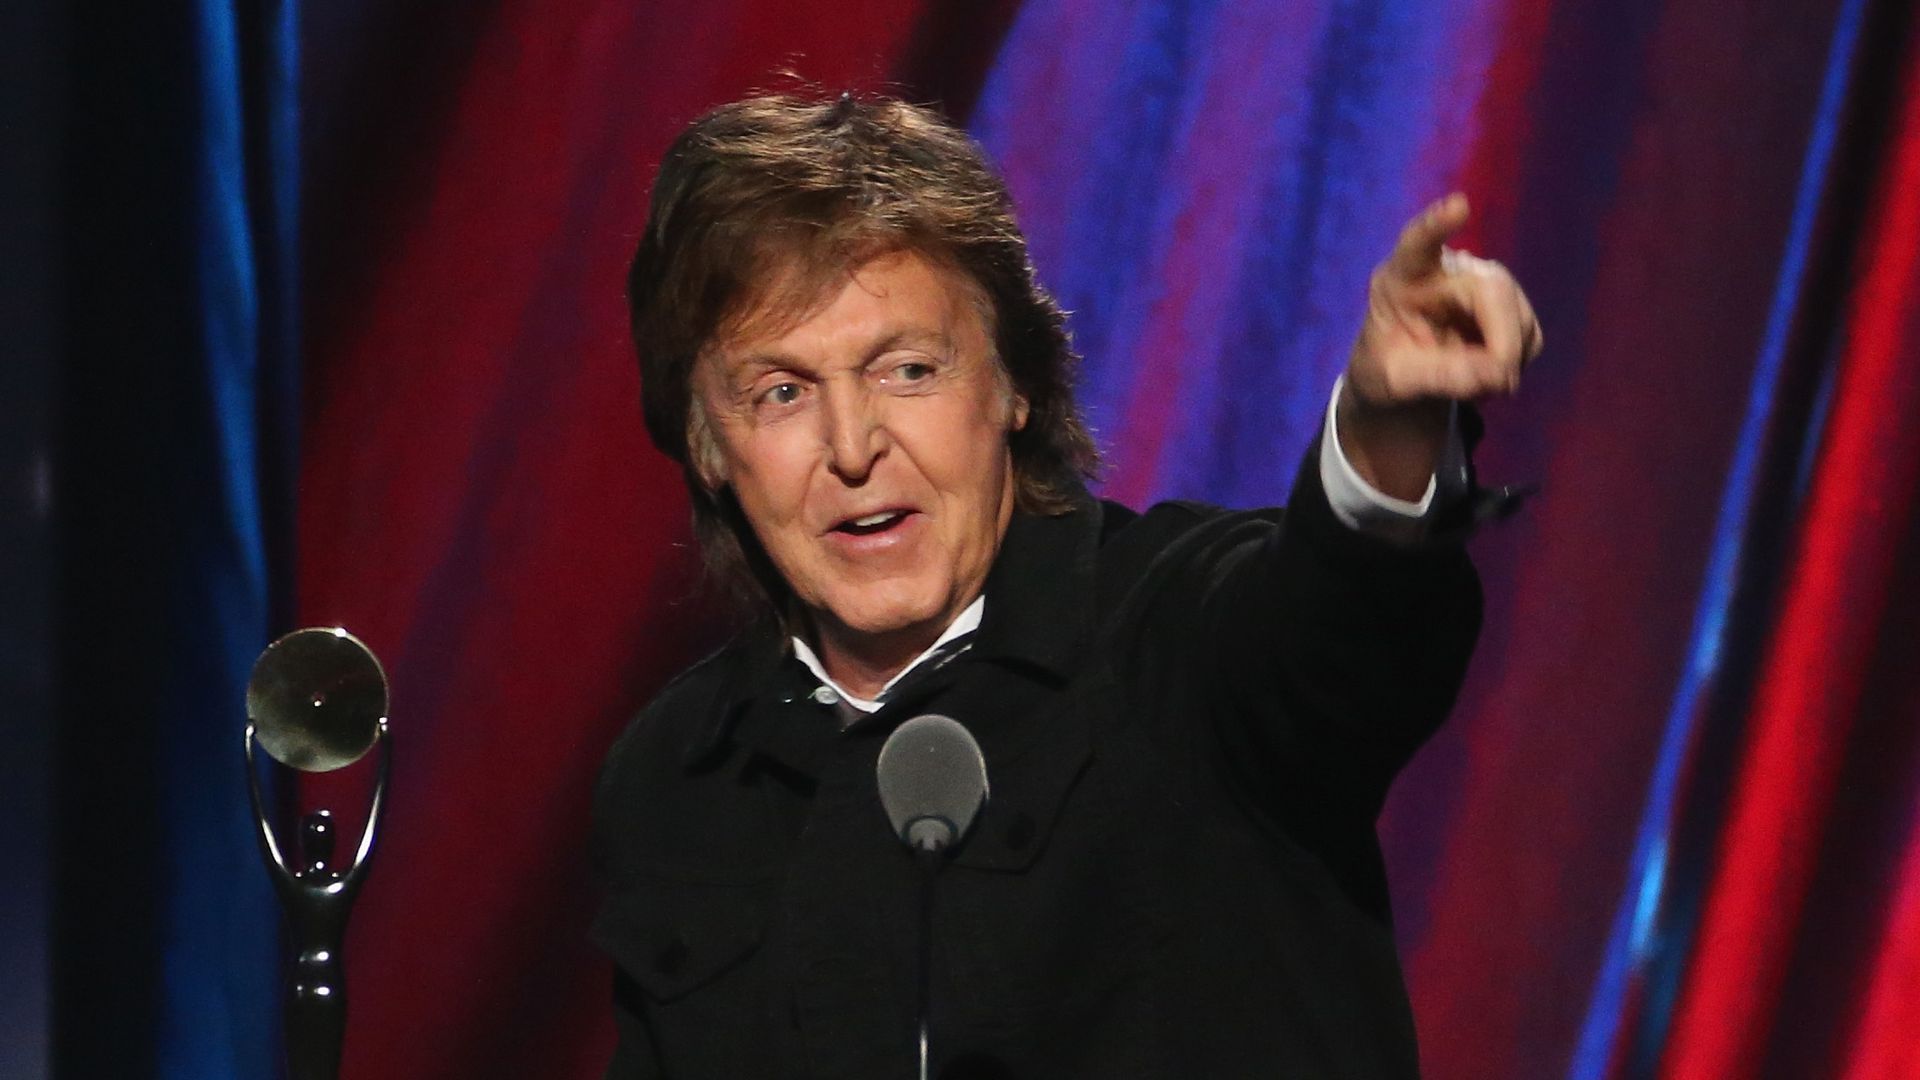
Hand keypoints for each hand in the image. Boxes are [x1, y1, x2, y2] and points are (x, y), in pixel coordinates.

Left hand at [1337, 193, 1543, 500]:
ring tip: (1468, 385)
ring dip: (1504, 362)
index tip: (1458, 205)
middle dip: (1502, 341)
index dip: (1437, 225)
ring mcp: (1485, 282)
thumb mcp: (1391, 382)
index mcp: (1403, 275)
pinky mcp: (1513, 305)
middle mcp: (1448, 269)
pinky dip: (1513, 366)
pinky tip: (1484, 373)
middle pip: (1491, 290)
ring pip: (1518, 317)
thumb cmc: (1386, 366)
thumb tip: (1496, 375)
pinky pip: (1529, 337)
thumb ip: (1436, 377)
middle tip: (1497, 384)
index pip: (1418, 243)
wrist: (1402, 370)